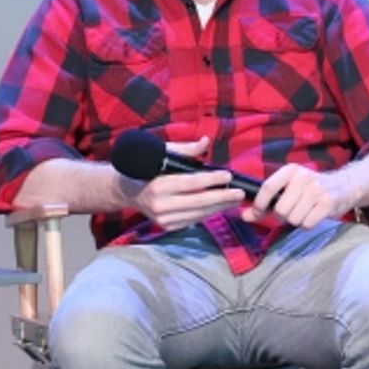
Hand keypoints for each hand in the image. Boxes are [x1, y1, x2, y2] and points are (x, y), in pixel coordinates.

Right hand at [125, 137, 245, 230]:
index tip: (228, 175)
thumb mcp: (163, 154)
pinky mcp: (168, 226)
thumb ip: (186, 149)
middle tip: (240, 192)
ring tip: (235, 199)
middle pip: (199, 201)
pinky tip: (220, 206)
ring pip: (199, 213)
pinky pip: (194, 220)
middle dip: (222, 197)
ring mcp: (163, 219)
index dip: (212, 179)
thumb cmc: (148, 169)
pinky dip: (208, 213)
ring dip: (219, 206)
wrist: (128, 192)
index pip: (191, 183)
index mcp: (158, 186)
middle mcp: (160, 205)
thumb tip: (205, 142)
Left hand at [242, 163, 355, 228]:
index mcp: (291, 170)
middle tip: (293, 211)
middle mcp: (304, 177)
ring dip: (297, 220)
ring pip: (293, 218)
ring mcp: (317, 190)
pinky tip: (314, 215)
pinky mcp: (328, 203)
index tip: (259, 213)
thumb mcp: (289, 188)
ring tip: (306, 212)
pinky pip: (307, 224)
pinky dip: (308, 224)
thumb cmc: (311, 189)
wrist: (345, 186)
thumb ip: (266, 202)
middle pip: (280, 209)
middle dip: (283, 216)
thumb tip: (244, 216)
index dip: (260, 204)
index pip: (268, 187)